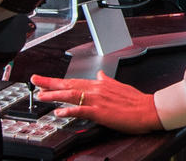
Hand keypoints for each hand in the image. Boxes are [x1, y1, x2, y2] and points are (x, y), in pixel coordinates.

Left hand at [32, 72, 163, 133]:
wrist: (150, 109)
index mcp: (101, 84)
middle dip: (50, 83)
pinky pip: (81, 110)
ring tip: (41, 95)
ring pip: (72, 95)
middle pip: (69, 84)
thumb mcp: (121, 86)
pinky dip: (69, 111)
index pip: (74, 80)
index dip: (57, 80)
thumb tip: (100, 74)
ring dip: (55, 94)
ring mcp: (99, 100)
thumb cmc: (137, 101)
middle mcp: (97, 90)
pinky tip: (59, 112)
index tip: (44, 80)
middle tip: (35, 81)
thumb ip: (107, 80)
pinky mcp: (101, 112)